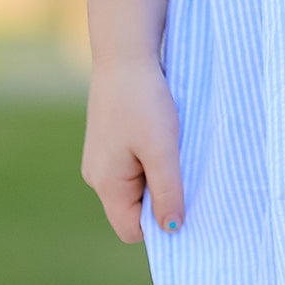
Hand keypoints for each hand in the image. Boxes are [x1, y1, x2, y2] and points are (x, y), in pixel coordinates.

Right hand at [81, 58, 184, 242]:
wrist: (125, 54)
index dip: (159, 223)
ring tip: (175, 146)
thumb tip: (172, 230)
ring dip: (160, 173)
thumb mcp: (162, 149)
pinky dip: (153, 156)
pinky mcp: (110, 140)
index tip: (186, 200)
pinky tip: (165, 134)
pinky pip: (134, 164)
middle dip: (162, 195)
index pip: (131, 229)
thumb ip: (168, 191)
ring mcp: (102, 157)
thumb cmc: (143, 101)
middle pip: (134, 208)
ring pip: (137, 184)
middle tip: (185, 169)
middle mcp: (98, 175)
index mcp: (105, 183)